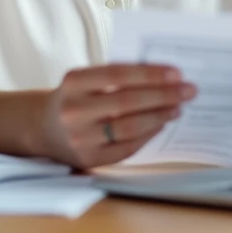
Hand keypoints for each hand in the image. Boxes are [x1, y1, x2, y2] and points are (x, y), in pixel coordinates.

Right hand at [36, 63, 196, 169]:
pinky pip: (127, 147)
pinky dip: (148, 134)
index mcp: (73, 82)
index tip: (177, 73)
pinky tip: (161, 124)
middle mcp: (74, 110)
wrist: (42, 128)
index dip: (150, 74)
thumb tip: (163, 76)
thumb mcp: (85, 80)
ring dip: (159, 116)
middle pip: (127, 102)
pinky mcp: (89, 159)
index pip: (118, 73)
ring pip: (130, 127)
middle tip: (188, 90)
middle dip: (163, 95)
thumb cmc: (75, 97)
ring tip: (177, 108)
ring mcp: (80, 138)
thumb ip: (116, 76)